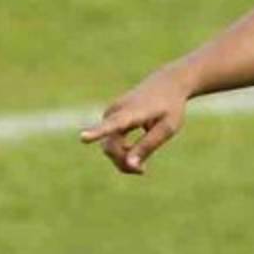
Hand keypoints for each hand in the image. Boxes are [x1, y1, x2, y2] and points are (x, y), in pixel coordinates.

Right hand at [79, 65, 193, 174]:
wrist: (167, 83)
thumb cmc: (170, 107)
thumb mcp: (168, 128)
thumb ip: (148, 146)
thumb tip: (130, 165)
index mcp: (133, 112)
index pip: (114, 124)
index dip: (98, 132)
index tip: (83, 138)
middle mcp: (116, 111)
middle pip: (110, 147)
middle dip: (124, 162)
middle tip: (142, 171)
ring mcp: (110, 114)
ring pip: (109, 146)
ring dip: (123, 159)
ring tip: (142, 167)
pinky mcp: (109, 118)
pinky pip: (110, 142)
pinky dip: (121, 152)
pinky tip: (136, 158)